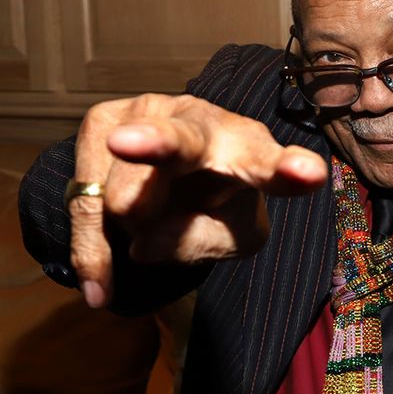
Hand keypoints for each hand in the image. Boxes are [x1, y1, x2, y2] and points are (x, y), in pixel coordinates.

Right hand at [68, 93, 327, 307]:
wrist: (176, 173)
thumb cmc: (218, 206)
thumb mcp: (232, 237)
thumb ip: (200, 243)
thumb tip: (141, 243)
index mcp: (252, 151)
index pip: (271, 163)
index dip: (289, 170)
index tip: (308, 174)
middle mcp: (202, 120)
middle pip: (180, 141)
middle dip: (154, 143)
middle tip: (125, 143)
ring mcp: (148, 112)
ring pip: (123, 201)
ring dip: (132, 231)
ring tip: (150, 222)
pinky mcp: (102, 120)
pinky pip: (84, 201)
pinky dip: (93, 247)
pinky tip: (100, 282)